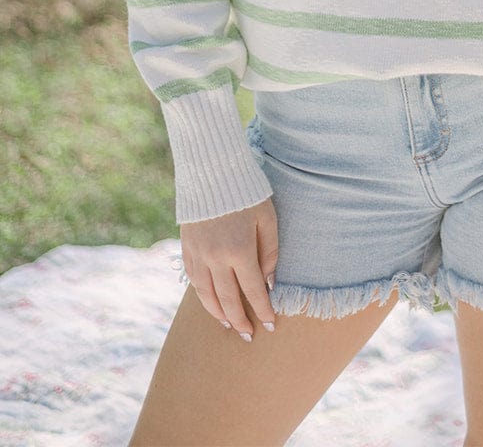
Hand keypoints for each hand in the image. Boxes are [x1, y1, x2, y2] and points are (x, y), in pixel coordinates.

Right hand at [179, 196, 277, 340]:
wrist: (212, 171)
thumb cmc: (248, 193)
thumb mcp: (267, 218)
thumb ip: (269, 252)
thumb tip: (268, 282)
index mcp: (240, 250)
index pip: (253, 290)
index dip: (263, 310)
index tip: (271, 325)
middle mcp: (216, 257)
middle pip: (228, 299)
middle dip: (240, 321)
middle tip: (249, 336)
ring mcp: (198, 254)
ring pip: (206, 295)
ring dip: (218, 313)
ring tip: (229, 325)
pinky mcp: (186, 248)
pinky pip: (193, 280)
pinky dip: (202, 295)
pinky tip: (210, 302)